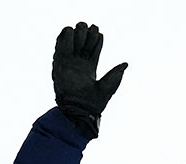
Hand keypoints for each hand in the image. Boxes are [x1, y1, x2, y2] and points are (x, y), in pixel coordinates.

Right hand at [52, 22, 127, 138]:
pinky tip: (69, 32)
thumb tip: (126, 63)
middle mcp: (79, 65)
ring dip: (76, 34)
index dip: (97, 39)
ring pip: (71, 43)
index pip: (94, 49)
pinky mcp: (59, 65)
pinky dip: (63, 38)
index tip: (99, 33)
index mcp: (90, 68)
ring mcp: (69, 64)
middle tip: (90, 29)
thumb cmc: (94, 104)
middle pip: (83, 42)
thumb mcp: (108, 87)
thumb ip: (115, 75)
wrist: (78, 111)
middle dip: (86, 33)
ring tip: (80, 30)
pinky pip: (59, 47)